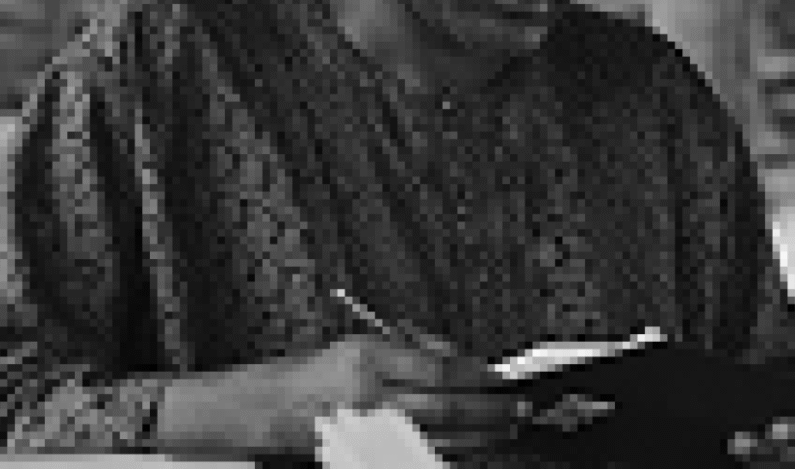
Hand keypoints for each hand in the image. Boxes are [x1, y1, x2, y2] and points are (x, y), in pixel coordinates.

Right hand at [265, 328, 528, 458]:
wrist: (276, 407)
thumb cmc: (325, 368)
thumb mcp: (368, 339)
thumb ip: (416, 346)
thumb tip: (462, 358)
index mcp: (370, 357)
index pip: (436, 368)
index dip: (475, 375)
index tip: (499, 377)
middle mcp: (370, 396)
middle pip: (444, 407)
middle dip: (488, 410)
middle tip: (518, 407)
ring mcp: (369, 431)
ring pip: (438, 438)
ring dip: (479, 436)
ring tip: (506, 429)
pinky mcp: (367, 455)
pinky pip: (419, 455)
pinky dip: (451, 452)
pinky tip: (474, 448)